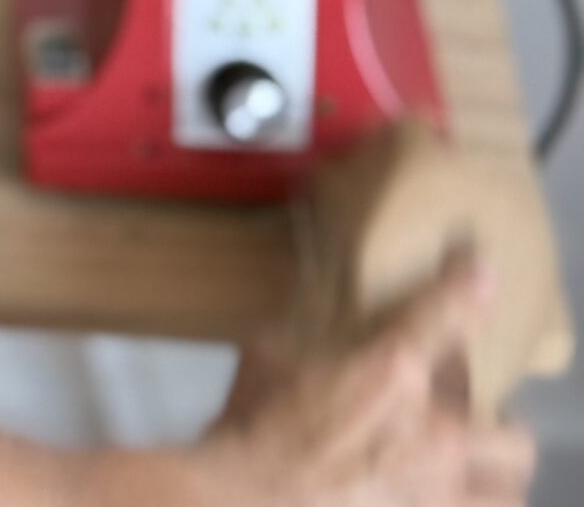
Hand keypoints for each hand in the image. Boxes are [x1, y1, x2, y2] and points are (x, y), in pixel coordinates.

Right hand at [197, 255, 534, 504]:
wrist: (245, 495)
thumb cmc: (256, 416)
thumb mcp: (275, 344)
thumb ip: (316, 319)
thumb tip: (328, 292)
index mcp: (393, 369)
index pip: (450, 311)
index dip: (469, 283)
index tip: (480, 271)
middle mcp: (434, 431)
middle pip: (509, 427)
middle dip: (494, 412)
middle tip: (465, 402)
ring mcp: (438, 491)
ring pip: (509, 480)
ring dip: (495, 465)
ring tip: (469, 456)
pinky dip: (473, 497)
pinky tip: (441, 487)